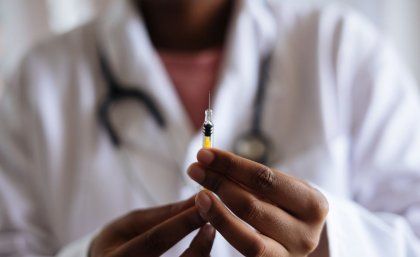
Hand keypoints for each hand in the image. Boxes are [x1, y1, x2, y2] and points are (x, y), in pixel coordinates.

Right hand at [90, 196, 215, 256]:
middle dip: (200, 245)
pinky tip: (203, 251)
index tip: (204, 204)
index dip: (182, 222)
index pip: (155, 240)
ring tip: (209, 234)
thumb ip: (163, 214)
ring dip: (202, 256)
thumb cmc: (116, 243)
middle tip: (213, 223)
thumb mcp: (131, 224)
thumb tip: (195, 199)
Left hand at [187, 149, 328, 256]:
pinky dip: (223, 233)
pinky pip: (244, 253)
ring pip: (248, 240)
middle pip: (253, 206)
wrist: (300, 238)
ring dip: (217, 213)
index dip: (231, 165)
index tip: (205, 153)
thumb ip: (252, 178)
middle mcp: (306, 235)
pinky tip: (207, 216)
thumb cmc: (286, 205)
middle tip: (194, 169)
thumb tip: (210, 160)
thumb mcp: (280, 189)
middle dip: (219, 184)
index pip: (265, 179)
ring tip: (198, 195)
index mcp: (313, 205)